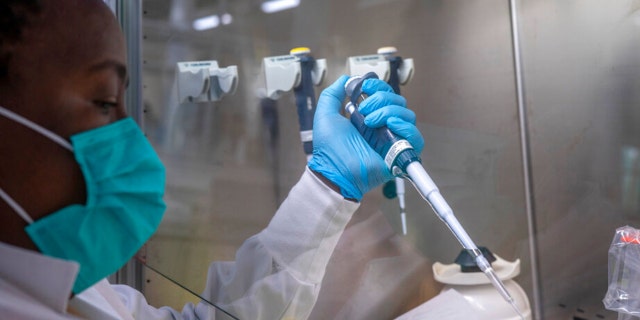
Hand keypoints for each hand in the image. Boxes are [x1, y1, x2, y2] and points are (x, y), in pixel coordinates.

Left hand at [308, 76, 423, 200]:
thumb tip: (345, 80)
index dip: (378, 87)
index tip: (365, 88)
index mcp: (369, 118)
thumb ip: (332, 94)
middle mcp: (384, 127)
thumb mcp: (325, 114)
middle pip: (398, 102)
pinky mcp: (400, 153)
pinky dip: (405, 127)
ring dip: (389, 112)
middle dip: (381, 100)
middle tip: (364, 111)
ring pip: (407, 115)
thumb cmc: (329, 149)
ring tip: (371, 122)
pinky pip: (416, 136)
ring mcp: (393, 139)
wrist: (335, 171)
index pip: (385, 95)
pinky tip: (390, 126)